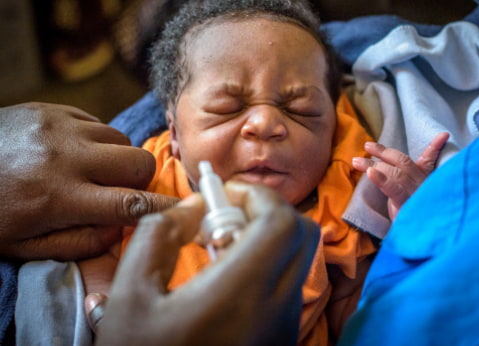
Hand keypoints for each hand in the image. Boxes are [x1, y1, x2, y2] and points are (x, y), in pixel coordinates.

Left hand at [0, 102, 178, 259]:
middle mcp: (66, 157)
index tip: (182, 209)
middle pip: (139, 162)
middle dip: (141, 180)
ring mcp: (60, 126)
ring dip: (117, 159)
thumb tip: (121, 227)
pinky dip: (96, 141)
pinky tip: (74, 152)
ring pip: (122, 140)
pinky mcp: (54, 109)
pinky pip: (98, 124)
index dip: (163, 208)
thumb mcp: (25, 245)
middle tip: (123, 190)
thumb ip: (81, 241)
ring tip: (93, 170)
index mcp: (59, 197)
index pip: (130, 204)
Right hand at [89, 183, 319, 345]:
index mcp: (241, 295)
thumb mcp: (131, 295)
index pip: (281, 222)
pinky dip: (265, 262)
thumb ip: (157, 235)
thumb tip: (193, 206)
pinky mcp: (282, 337)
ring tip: (216, 247)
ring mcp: (285, 327)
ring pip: (296, 258)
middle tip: (223, 216)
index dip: (256, 194)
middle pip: (300, 234)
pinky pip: (287, 283)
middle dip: (265, 210)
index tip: (222, 195)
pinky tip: (223, 276)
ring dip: (265, 235)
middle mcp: (277, 310)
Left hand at [352, 132, 448, 220]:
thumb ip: (404, 190)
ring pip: (395, 172)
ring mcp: (417, 193)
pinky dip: (381, 178)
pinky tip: (368, 172)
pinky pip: (393, 188)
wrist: (421, 246)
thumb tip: (388, 179)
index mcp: (427, 184)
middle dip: (385, 152)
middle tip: (367, 146)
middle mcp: (424, 185)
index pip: (430, 162)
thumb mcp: (412, 205)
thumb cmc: (415, 225)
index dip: (435, 147)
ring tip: (355, 161)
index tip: (443, 134)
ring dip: (373, 163)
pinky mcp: (409, 204)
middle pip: (404, 162)